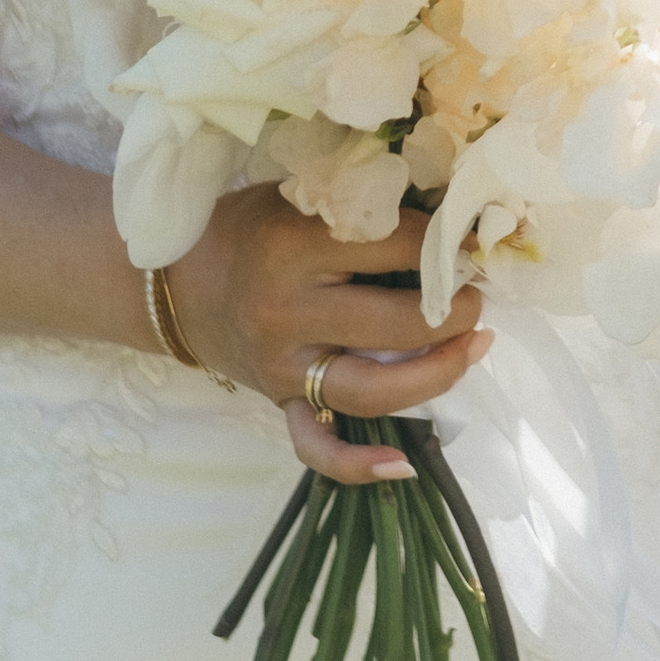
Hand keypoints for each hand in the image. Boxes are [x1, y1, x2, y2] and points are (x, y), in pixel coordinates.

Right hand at [166, 189, 489, 486]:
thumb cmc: (255, 227)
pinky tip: (403, 464)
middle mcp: (285, 310)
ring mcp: (281, 365)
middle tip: (478, 293)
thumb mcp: (304, 195)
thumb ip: (369, 204)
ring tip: (476, 344)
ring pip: (372, 388)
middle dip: (456, 310)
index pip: (398, 246)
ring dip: (438, 374)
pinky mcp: (277, 402)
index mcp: (293, 245)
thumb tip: (456, 214)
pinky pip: (316, 447)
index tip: (473, 240)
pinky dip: (358, 465)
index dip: (448, 243)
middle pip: (395, 323)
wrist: (181, 281)